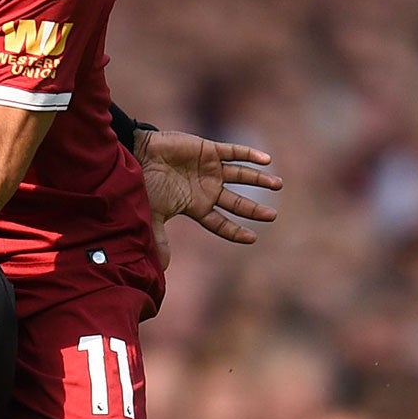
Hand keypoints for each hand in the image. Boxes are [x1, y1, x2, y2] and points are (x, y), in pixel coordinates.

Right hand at [134, 129, 280, 269]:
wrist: (138, 155)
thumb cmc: (145, 185)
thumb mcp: (155, 214)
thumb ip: (161, 238)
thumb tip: (163, 268)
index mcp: (196, 206)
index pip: (221, 223)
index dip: (236, 231)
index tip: (253, 238)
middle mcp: (207, 189)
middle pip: (237, 202)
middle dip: (255, 210)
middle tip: (273, 216)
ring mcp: (210, 169)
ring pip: (242, 176)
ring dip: (260, 180)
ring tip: (279, 184)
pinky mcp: (209, 150)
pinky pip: (235, 152)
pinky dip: (250, 155)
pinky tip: (267, 160)